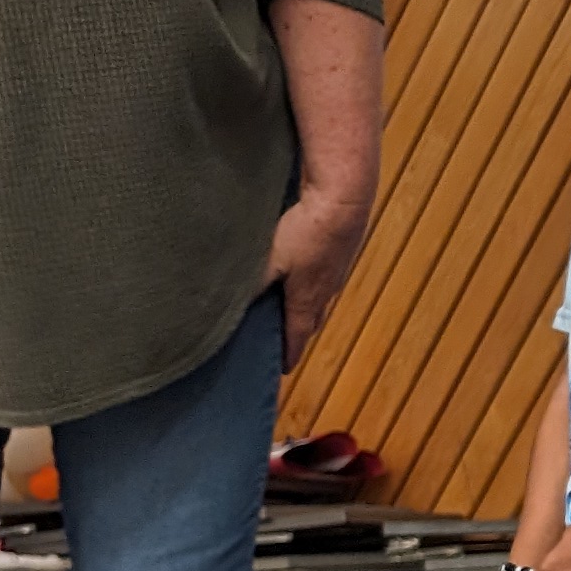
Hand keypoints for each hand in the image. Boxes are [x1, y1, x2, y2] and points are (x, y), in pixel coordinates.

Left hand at [261, 191, 373, 370]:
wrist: (344, 201)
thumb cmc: (306, 233)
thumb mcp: (270, 260)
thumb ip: (250, 284)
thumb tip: (226, 306)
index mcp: (306, 300)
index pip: (297, 337)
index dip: (288, 354)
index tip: (282, 369)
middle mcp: (326, 292)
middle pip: (310, 322)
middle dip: (297, 333)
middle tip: (281, 340)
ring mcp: (337, 273)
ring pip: (319, 300)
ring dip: (305, 308)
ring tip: (288, 308)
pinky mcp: (341, 254)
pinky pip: (325, 281)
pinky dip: (312, 287)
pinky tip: (303, 274)